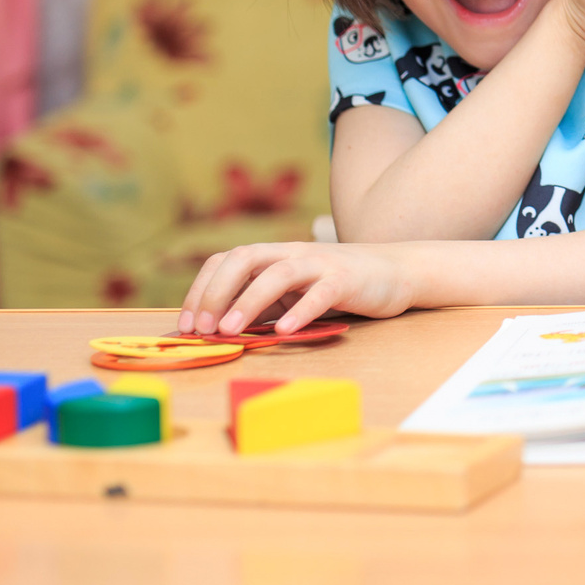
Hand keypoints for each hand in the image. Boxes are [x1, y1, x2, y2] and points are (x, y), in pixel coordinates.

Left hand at [178, 240, 413, 335]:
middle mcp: (293, 253)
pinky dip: (300, 310)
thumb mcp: (293, 293)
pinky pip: (320, 293)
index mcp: (275, 255)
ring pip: (278, 272)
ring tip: (230, 330)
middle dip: (216, 293)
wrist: (398, 272)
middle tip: (203, 329)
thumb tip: (215, 330)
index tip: (186, 326)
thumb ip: (262, 304)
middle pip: (245, 258)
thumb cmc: (338, 288)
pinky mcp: (347, 280)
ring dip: (248, 300)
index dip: (201, 290)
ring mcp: (321, 264)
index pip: (226, 260)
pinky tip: (284, 330)